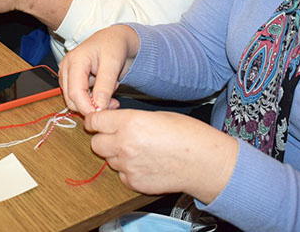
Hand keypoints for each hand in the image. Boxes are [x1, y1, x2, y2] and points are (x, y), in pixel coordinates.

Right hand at [59, 25, 138, 115]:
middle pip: (71, 99)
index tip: (102, 115)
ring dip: (93, 103)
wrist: (112, 40)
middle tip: (112, 103)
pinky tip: (104, 92)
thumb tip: (99, 108)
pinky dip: (92, 100)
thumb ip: (105, 86)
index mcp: (75, 60)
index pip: (75, 92)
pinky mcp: (71, 80)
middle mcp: (66, 67)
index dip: (87, 108)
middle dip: (91, 106)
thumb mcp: (113, 64)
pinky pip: (78, 97)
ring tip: (110, 93)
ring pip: (74, 100)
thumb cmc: (113, 45)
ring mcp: (67, 74)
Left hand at [84, 109, 237, 202]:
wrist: (205, 162)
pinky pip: (121, 175)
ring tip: (139, 150)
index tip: (98, 122)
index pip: (95, 122)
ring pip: (108, 160)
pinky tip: (145, 164)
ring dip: (117, 155)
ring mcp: (128, 166)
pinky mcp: (134, 183)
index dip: (95, 121)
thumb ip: (129, 119)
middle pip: (96, 143)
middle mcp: (124, 144)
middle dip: (103, 139)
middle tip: (117, 136)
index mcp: (129, 122)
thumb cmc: (187, 134)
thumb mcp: (155, 115)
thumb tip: (113, 122)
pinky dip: (128, 170)